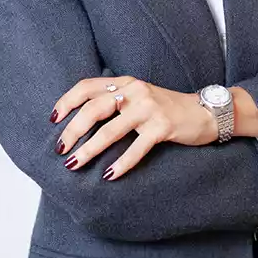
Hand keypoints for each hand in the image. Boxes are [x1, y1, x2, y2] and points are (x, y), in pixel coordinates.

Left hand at [50, 75, 215, 180]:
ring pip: (110, 130)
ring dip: (89, 149)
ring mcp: (148, 108)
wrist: (205, 112)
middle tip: (60, 149)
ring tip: (75, 164)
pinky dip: (121, 163)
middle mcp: (134, 91)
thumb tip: (81, 120)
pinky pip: (137, 148)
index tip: (53, 119)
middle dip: (72, 130)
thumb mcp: (138, 97)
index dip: (66, 102)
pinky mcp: (162, 127)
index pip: (86, 87)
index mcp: (124, 82)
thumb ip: (114, 101)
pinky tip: (109, 175)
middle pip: (93, 108)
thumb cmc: (165, 108)